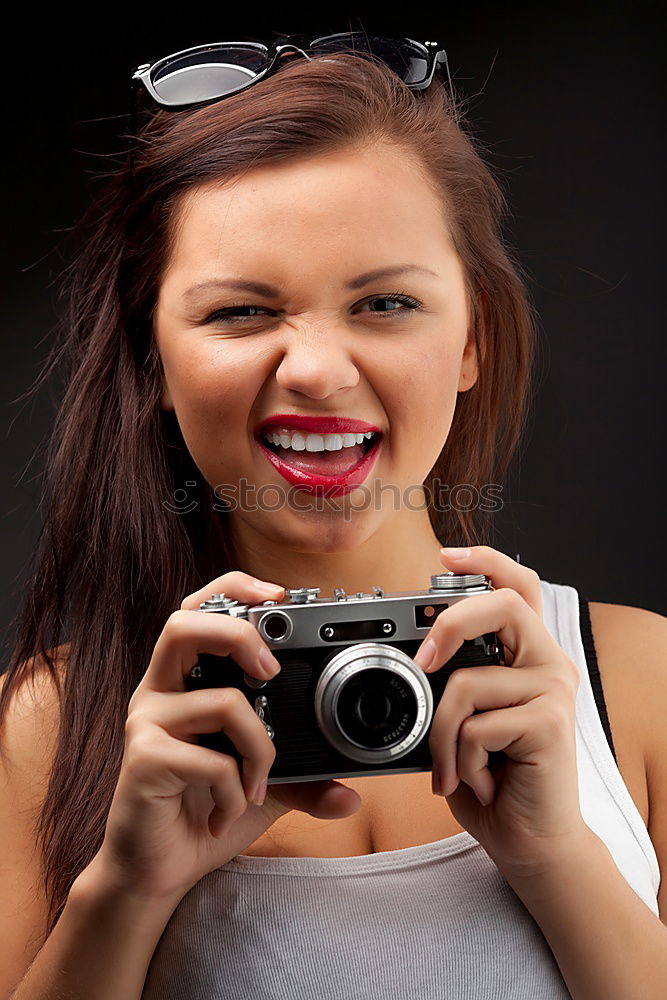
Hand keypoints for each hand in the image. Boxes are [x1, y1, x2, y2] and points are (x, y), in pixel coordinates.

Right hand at [91, 571, 360, 905]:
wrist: (158, 872)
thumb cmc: (205, 812)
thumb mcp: (265, 787)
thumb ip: (304, 779)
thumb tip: (352, 793)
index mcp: (184, 681)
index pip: (198, 610)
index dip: (234, 589)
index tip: (280, 594)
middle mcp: (159, 691)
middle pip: (183, 624)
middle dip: (237, 634)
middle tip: (270, 671)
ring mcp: (147, 723)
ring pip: (220, 701)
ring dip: (260, 746)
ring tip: (259, 781)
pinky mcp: (143, 760)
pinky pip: (212, 761)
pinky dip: (237, 792)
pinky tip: (230, 811)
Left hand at [414, 545, 588, 880]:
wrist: (528, 841)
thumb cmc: (491, 777)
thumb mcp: (465, 720)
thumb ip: (452, 682)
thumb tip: (415, 658)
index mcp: (528, 655)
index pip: (519, 586)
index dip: (486, 560)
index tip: (446, 555)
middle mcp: (549, 663)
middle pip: (501, 605)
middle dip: (449, 623)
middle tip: (423, 661)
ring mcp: (553, 690)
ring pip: (464, 683)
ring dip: (441, 737)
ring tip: (452, 768)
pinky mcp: (550, 722)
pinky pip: (473, 726)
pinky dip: (459, 761)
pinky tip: (481, 781)